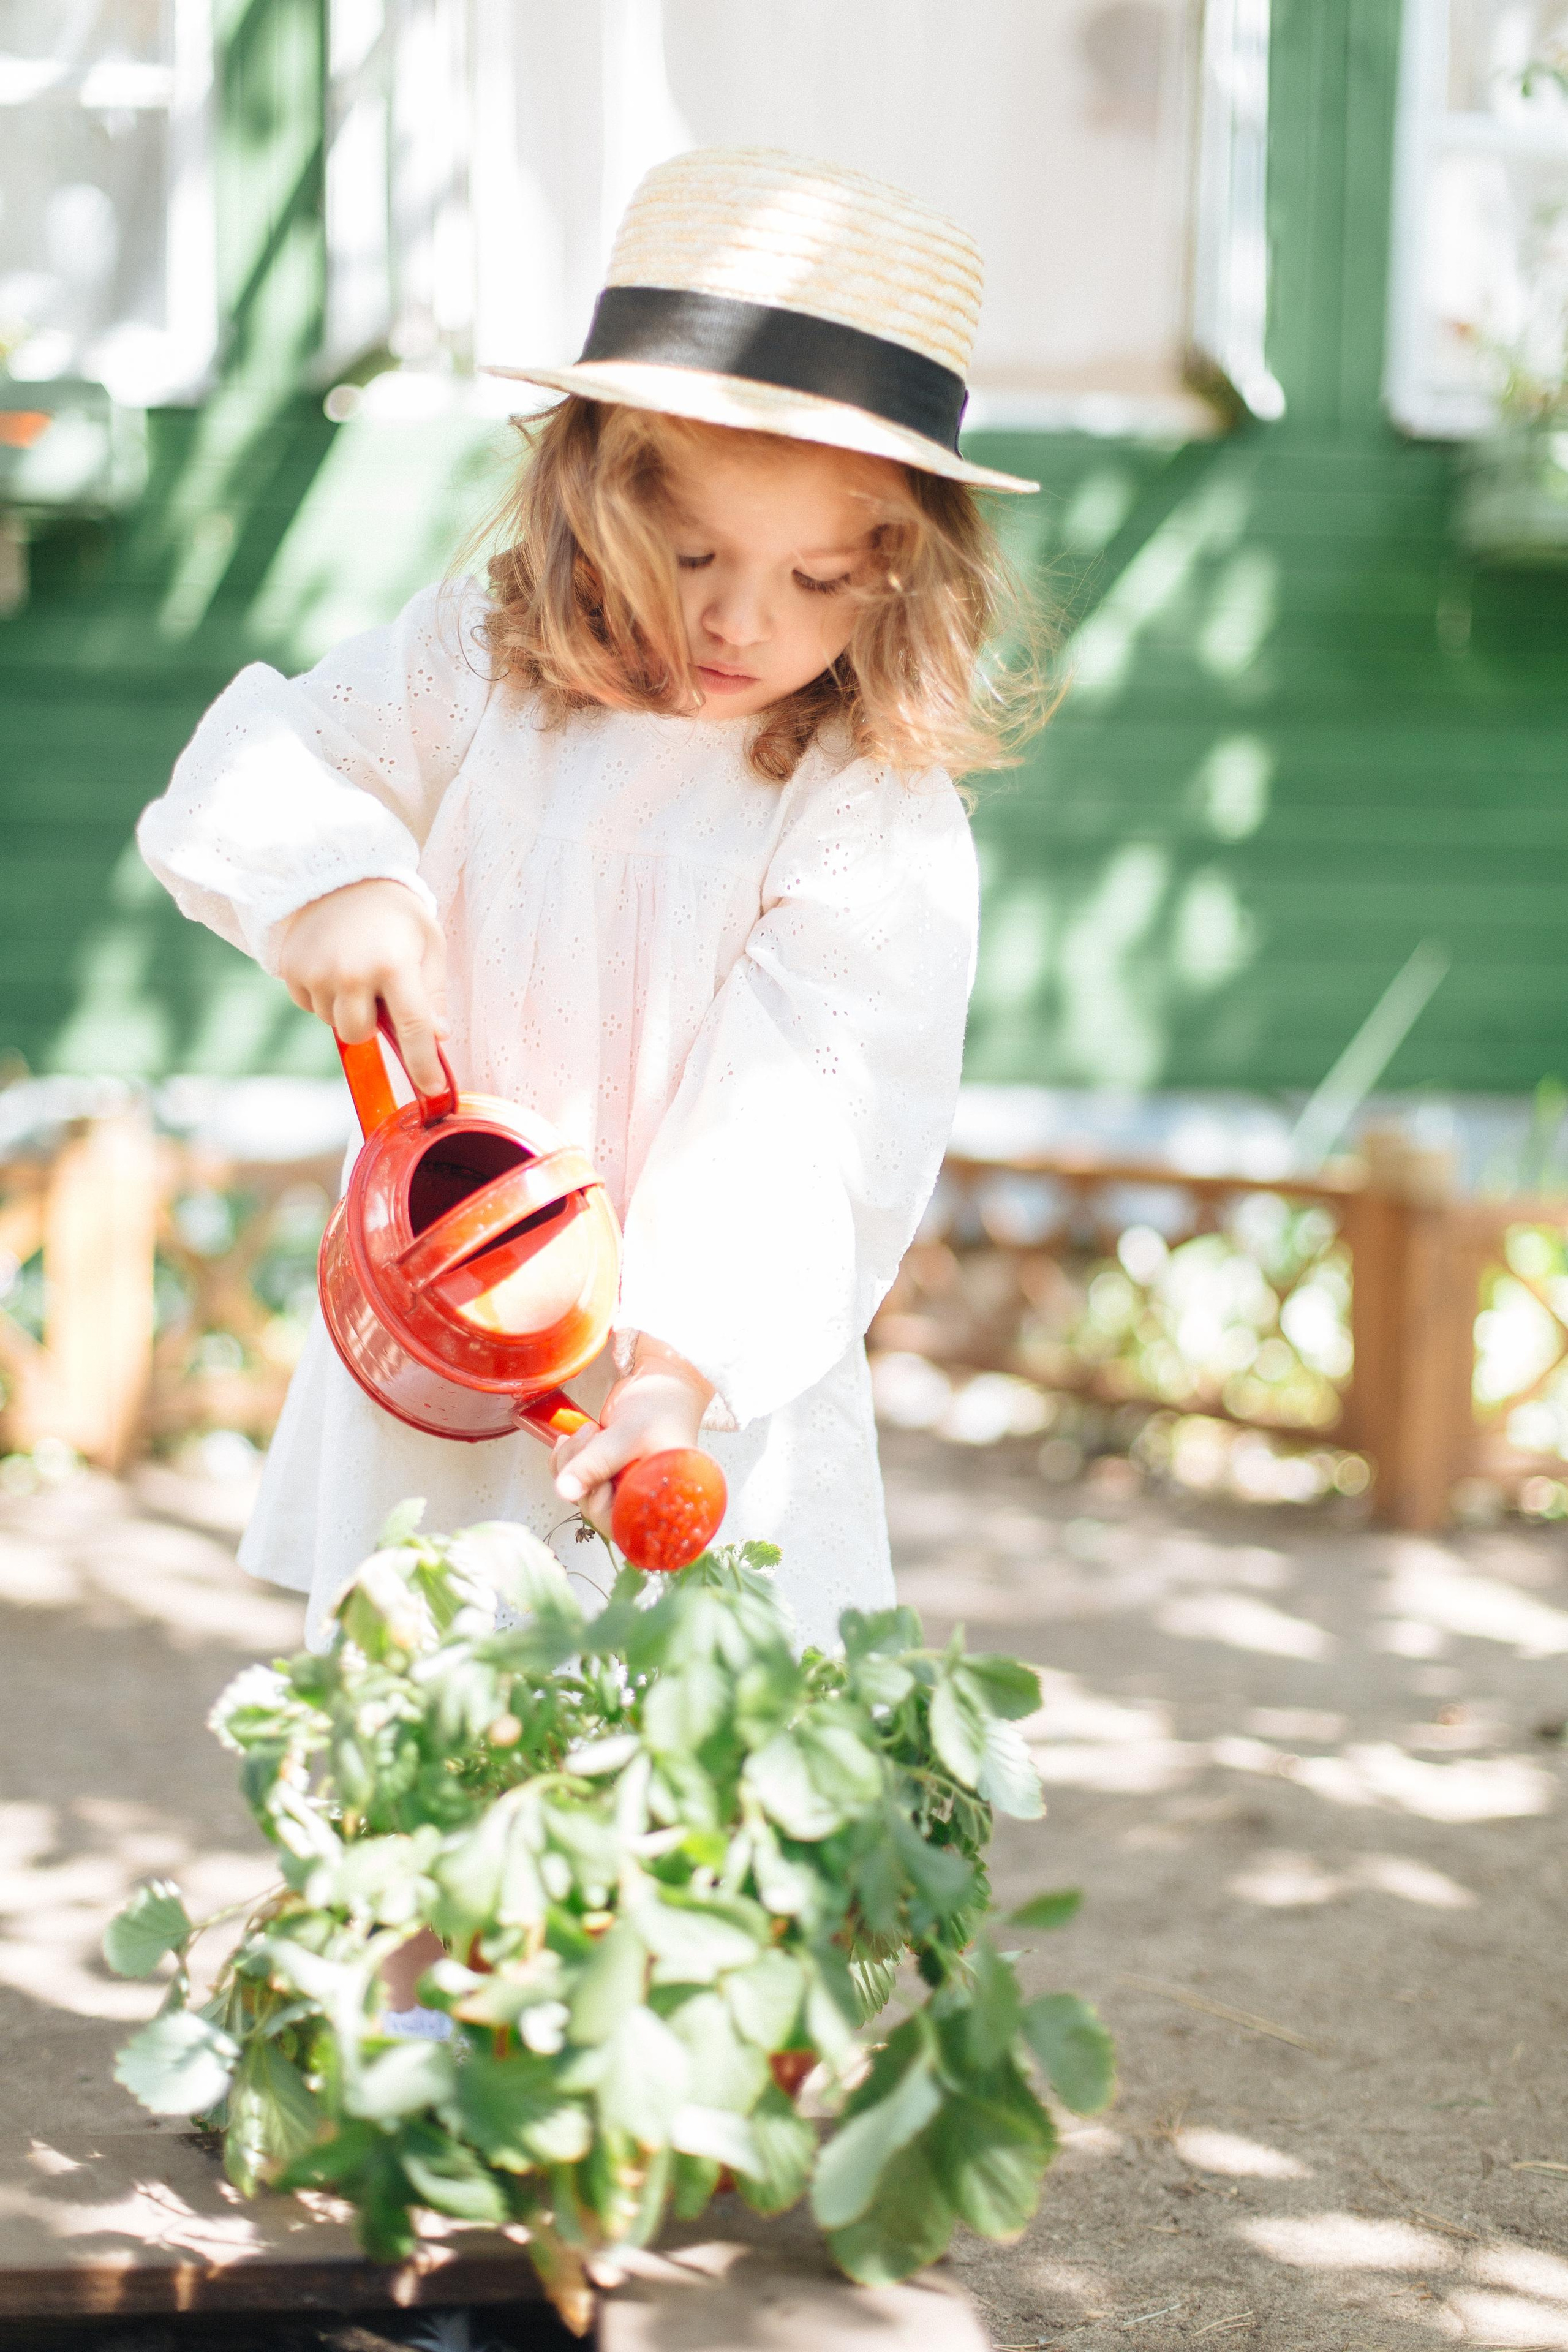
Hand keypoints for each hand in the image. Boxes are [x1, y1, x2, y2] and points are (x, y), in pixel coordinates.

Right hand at [279, 878, 448, 1093]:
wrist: (342, 875)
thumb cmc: (395, 914)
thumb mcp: (428, 945)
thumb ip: (433, 994)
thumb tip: (437, 1038)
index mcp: (394, 965)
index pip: (413, 1029)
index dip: (423, 1065)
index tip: (433, 1091)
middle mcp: (352, 972)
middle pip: (359, 1035)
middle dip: (372, 1025)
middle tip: (379, 993)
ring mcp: (317, 972)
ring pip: (332, 1023)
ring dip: (346, 1008)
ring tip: (356, 970)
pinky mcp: (292, 970)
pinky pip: (309, 1006)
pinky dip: (323, 997)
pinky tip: (334, 967)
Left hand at [553, 1338, 715, 1536]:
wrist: (665, 1380)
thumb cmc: (662, 1406)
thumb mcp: (629, 1434)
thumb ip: (597, 1462)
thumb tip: (565, 1491)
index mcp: (657, 1501)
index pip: (616, 1523)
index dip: (597, 1501)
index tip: (600, 1469)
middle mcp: (638, 1497)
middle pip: (592, 1508)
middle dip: (579, 1473)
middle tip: (590, 1437)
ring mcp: (620, 1484)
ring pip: (578, 1491)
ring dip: (569, 1462)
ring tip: (588, 1431)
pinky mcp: (606, 1470)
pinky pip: (574, 1477)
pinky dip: (565, 1459)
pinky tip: (570, 1439)